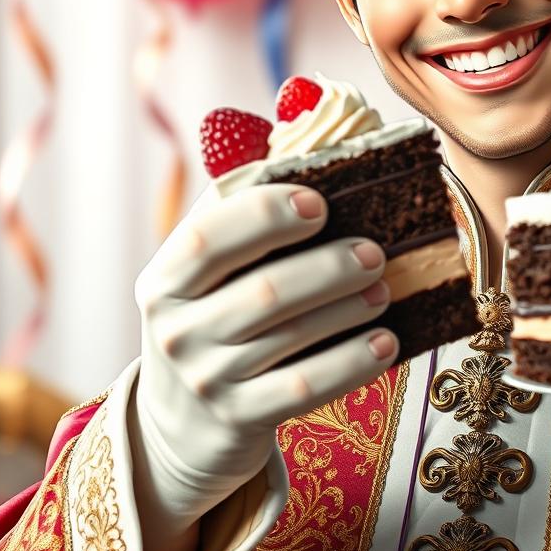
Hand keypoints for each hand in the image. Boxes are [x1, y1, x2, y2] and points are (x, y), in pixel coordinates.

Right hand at [131, 183, 398, 529]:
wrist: (181, 421)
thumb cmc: (212, 313)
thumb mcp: (207, 268)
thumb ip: (244, 203)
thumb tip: (306, 130)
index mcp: (165, 278)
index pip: (207, 240)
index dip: (264, 215)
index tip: (319, 204)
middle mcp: (177, 331)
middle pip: (263, 293)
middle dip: (328, 268)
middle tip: (374, 253)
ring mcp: (206, 380)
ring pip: (290, 338)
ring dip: (348, 310)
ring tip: (383, 289)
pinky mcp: (239, 418)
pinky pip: (304, 388)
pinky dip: (351, 363)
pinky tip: (385, 342)